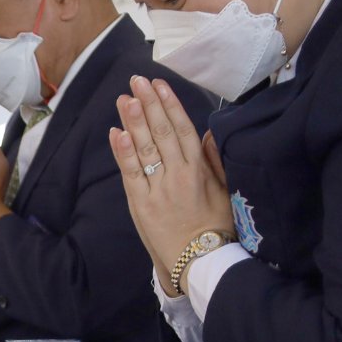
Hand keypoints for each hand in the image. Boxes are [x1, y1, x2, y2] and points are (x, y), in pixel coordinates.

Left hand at [108, 76, 231, 285]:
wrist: (201, 261)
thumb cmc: (216, 226)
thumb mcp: (224, 189)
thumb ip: (215, 159)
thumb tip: (209, 131)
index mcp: (199, 168)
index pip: (182, 128)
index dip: (169, 105)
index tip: (160, 84)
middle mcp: (179, 174)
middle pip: (161, 132)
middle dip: (149, 104)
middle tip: (136, 81)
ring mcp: (159, 188)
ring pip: (145, 148)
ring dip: (134, 121)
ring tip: (125, 98)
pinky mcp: (142, 204)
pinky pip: (131, 173)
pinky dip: (123, 152)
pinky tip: (117, 132)